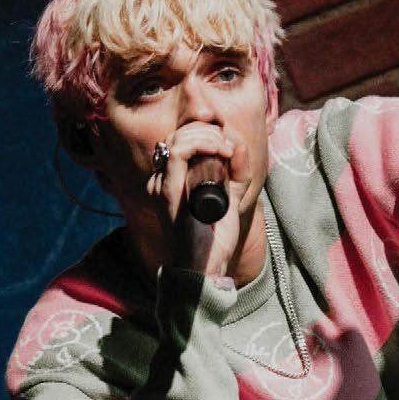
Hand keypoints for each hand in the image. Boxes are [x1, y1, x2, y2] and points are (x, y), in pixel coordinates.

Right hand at [147, 123, 243, 276]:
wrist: (206, 268)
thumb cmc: (214, 240)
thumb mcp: (230, 199)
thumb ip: (235, 174)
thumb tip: (237, 144)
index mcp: (170, 181)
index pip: (181, 141)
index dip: (206, 134)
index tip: (229, 147)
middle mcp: (161, 180)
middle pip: (179, 135)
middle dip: (209, 131)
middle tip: (230, 148)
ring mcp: (161, 185)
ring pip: (178, 138)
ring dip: (208, 136)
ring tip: (227, 150)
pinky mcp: (167, 191)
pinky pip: (179, 152)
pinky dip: (203, 143)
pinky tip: (221, 150)